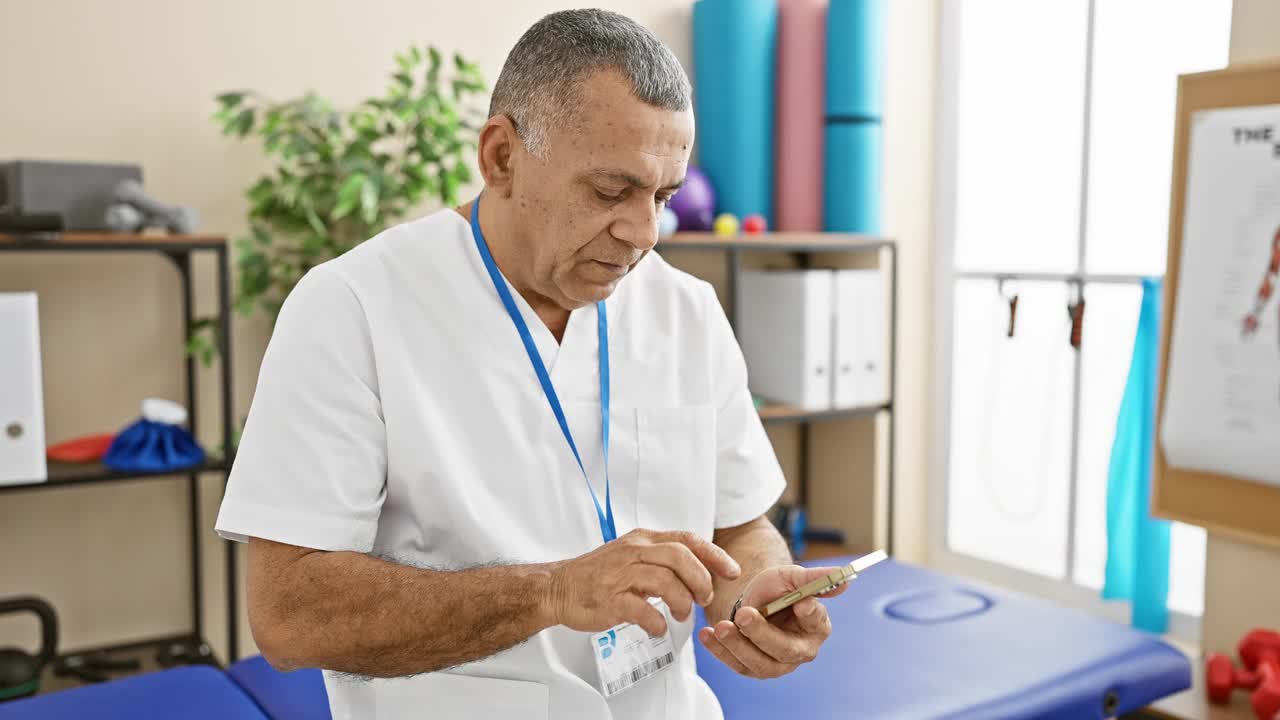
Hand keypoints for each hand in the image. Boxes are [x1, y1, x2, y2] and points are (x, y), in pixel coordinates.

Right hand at [545, 529, 741, 636]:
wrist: (559, 587)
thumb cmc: (598, 575)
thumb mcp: (632, 554)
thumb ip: (662, 559)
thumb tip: (700, 572)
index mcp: (642, 540)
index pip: (686, 540)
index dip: (714, 555)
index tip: (732, 572)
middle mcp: (633, 552)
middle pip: (680, 557)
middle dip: (701, 579)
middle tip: (705, 598)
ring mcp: (620, 575)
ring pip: (665, 581)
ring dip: (682, 601)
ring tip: (682, 614)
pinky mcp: (610, 599)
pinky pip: (642, 610)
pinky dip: (657, 622)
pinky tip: (658, 628)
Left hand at [698, 565, 846, 678]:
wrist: (754, 599)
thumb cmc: (777, 589)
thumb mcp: (791, 577)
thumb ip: (814, 578)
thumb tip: (844, 577)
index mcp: (817, 626)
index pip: (816, 622)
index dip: (810, 614)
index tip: (801, 603)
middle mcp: (801, 650)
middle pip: (785, 649)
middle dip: (762, 634)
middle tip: (744, 615)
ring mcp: (777, 664)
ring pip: (759, 663)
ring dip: (737, 646)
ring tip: (720, 627)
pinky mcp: (753, 668)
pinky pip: (737, 664)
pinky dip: (720, 651)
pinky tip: (707, 635)